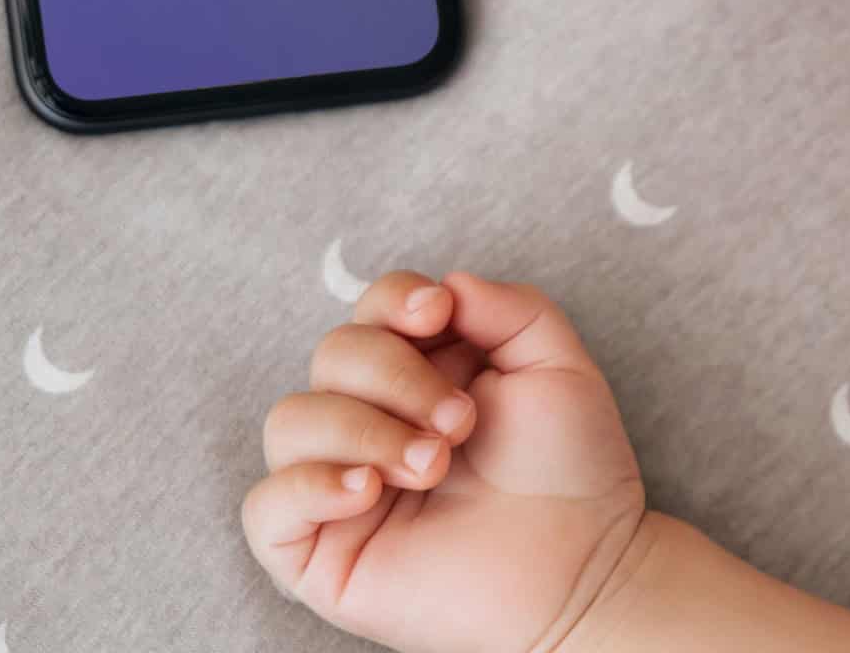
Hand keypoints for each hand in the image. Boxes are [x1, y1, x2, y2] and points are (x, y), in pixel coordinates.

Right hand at [242, 270, 647, 652]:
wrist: (583, 565)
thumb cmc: (572, 469)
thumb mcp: (557, 364)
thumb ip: (510, 307)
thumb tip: (447, 284)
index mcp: (422, 371)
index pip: (372, 309)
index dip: (395, 301)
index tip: (440, 315)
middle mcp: (371, 419)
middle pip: (332, 354)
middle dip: (396, 376)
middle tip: (461, 423)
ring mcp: (339, 484)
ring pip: (289, 421)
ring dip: (364, 430)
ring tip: (432, 466)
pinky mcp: (319, 550)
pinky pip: (265, 506)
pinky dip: (309, 485)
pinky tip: (369, 492)